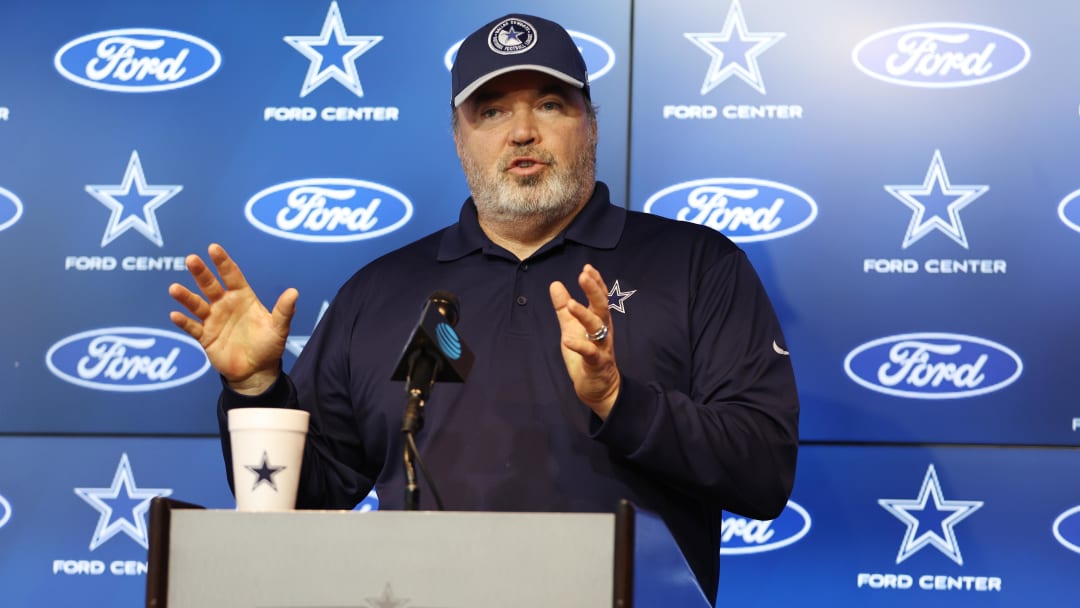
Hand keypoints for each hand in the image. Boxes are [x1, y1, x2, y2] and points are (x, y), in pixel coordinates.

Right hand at [167, 243, 297, 394]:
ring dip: (186, 297)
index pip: (231, 276)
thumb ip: (284, 310)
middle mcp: (225, 305)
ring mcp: (213, 320)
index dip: (223, 262)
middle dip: (201, 273)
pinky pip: (192, 327)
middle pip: (210, 285)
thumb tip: (294, 292)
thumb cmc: (269, 346)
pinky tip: (175, 315)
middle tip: (191, 259)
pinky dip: (184, 322)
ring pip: (196, 305)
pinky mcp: (205, 337)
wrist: (256, 371)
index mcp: (242, 298)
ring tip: (175, 289)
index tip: (213, 248)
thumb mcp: (279, 328)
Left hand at [549, 264, 620, 418]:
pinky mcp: (597, 363)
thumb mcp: (571, 327)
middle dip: (594, 290)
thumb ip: (564, 308)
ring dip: (585, 315)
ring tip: (571, 305)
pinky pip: (590, 353)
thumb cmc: (586, 354)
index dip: (595, 282)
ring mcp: (602, 346)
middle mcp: (603, 330)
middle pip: (601, 307)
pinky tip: (568, 340)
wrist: (598, 386)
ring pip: (598, 328)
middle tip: (584, 275)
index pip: (599, 297)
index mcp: (598, 321)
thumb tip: (555, 284)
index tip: (587, 268)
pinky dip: (580, 346)